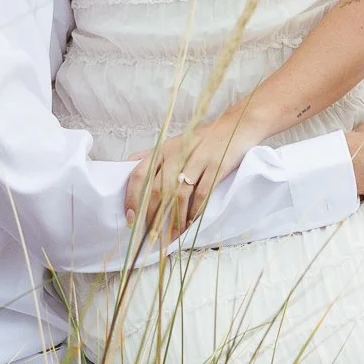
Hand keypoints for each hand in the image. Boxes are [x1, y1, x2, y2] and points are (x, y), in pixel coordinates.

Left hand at [124, 110, 256, 240]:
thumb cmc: (202, 140)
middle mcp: (178, 153)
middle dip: (153, 215)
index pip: (139, 174)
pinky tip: (190, 223)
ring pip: (179, 194)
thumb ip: (152, 155)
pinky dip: (194, 212)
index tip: (131, 218)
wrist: (236, 127)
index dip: (132, 198)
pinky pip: (202, 194)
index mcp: (163, 149)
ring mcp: (198, 159)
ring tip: (172, 235)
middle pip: (158, 188)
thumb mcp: (174, 143)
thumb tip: (127, 166)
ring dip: (174, 218)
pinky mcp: (216, 166)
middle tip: (152, 235)